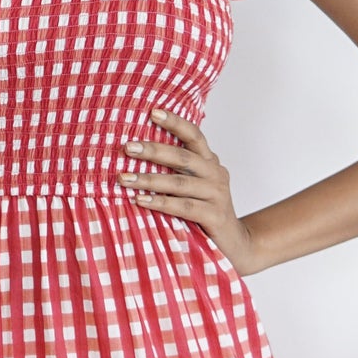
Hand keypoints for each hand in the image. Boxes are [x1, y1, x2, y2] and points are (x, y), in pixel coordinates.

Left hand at [115, 106, 260, 274]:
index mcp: (210, 162)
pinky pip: (183, 207)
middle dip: (152, 150)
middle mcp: (216, 173)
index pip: (194, 135)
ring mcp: (217, 194)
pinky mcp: (214, 215)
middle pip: (183, 157)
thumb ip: (176, 171)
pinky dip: (160, 203)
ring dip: (149, 179)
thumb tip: (135, 154)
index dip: (175, 122)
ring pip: (179, 183)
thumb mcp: (192, 187)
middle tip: (127, 147)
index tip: (153, 111)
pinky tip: (139, 200)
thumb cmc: (203, 213)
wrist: (234, 245)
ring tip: (123, 178)